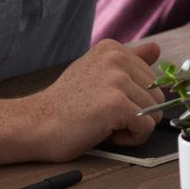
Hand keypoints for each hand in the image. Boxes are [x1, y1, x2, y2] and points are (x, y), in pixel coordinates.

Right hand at [29, 39, 162, 159]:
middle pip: (157, 95)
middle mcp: (116, 58)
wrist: (33, 125)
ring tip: (103, 125)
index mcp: (112, 49)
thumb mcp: (95, 74)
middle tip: (103, 117)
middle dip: (136, 113)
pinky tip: (107, 135)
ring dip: (132, 127)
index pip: (151, 78)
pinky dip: (132, 139)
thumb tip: (157, 49)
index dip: (132, 98)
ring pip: (154, 112)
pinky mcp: (117, 104)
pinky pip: (146, 127)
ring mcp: (117, 80)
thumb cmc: (64, 106)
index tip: (105, 103)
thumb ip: (128, 62)